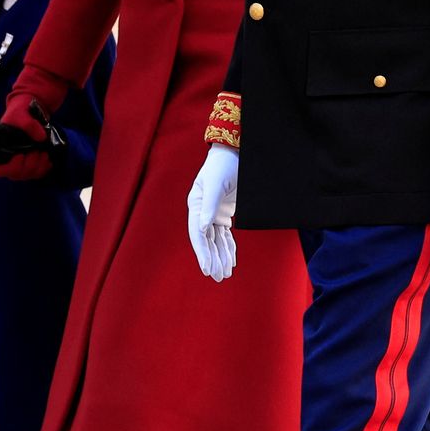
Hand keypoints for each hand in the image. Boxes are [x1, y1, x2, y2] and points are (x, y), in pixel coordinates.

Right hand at [0, 103, 65, 180]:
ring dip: (39, 165)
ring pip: (29, 175)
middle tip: (37, 150)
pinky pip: (39, 173)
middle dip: (30, 164)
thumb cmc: (20, 111)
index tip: (21, 154)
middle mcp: (9, 160)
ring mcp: (21, 163)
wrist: (31, 110)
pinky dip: (45, 166)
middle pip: (17, 175)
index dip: (11, 167)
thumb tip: (41, 138)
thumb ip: (28, 124)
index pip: (0, 170)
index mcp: (0, 150)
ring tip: (43, 152)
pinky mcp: (33, 163)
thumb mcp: (21, 113)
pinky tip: (47, 156)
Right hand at [187, 145, 238, 282]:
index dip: (202, 253)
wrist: (233, 153)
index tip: (207, 269)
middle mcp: (202, 211)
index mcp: (196, 204)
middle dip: (212, 259)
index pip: (197, 234)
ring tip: (224, 274)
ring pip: (216, 240)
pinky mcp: (224, 213)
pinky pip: (224, 235)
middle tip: (218, 278)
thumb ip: (209, 206)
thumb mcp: (216, 184)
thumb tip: (202, 228)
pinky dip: (228, 248)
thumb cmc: (223, 166)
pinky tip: (230, 261)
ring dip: (220, 257)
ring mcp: (213, 213)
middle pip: (206, 241)